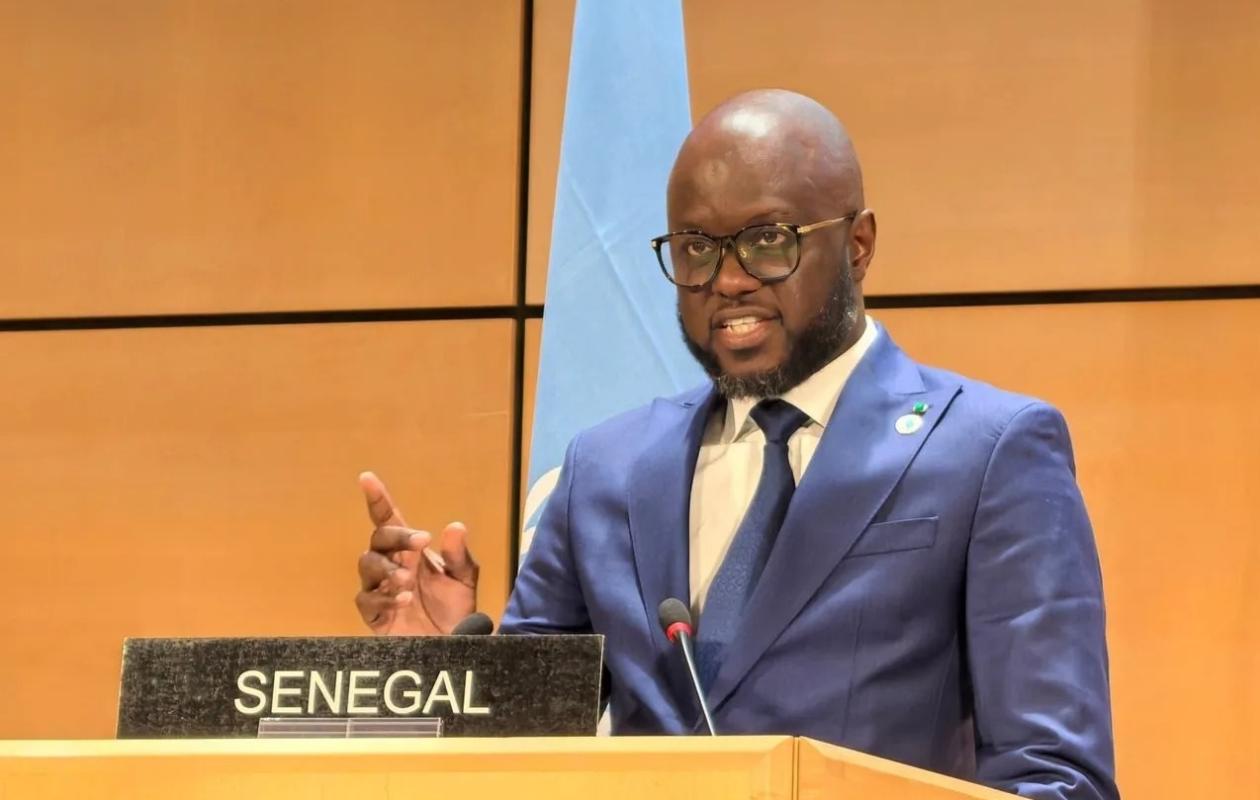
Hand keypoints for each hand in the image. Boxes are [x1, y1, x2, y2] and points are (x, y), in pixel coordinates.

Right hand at [354, 471, 477, 634]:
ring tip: (408, 581)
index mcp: (410, 551)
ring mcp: (380, 588)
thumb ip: (459, 555)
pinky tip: (403, 600)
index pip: (389, 519)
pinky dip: (384, 597)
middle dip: (397, 537)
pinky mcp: (374, 613)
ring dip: (388, 568)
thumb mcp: (465, 580)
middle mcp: (392, 564)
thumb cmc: (454, 609)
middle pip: (379, 538)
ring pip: (367, 564)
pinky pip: (367, 598)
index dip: (377, 499)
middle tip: (420, 542)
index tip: (366, 478)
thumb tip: (455, 526)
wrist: (451, 646)